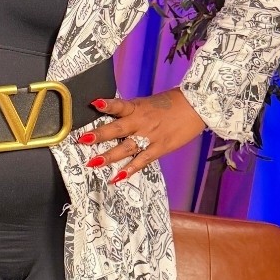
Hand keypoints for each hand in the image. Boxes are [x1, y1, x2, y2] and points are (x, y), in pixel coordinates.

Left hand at [79, 87, 205, 183]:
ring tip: (93, 163)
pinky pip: (142, 160)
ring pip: (127, 147)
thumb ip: (130, 111)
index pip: (120, 105)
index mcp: (137, 108)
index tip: (94, 103)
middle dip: (99, 135)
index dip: (107, 104)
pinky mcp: (159, 148)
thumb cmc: (170, 103)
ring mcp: (150, 136)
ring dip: (109, 156)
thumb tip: (112, 115)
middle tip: (83, 140)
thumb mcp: (147, 102)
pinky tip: (117, 177)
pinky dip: (130, 169)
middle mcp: (141, 122)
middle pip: (118, 129)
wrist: (196, 107)